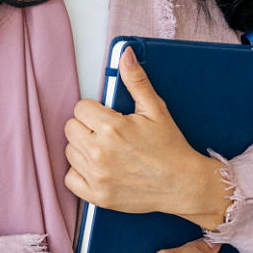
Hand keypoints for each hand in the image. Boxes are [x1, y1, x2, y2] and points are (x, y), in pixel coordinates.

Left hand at [65, 46, 231, 228]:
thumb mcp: (156, 109)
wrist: (183, 184)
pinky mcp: (97, 196)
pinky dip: (79, 173)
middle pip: (71, 128)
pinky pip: (69, 179)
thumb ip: (136, 80)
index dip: (94, 109)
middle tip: (107, 132)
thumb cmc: (170, 148)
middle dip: (87, 126)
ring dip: (83, 147)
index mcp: (112, 128)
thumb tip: (125, 55)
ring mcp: (97, 176)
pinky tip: (97, 167)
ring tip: (105, 148)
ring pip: (69, 151)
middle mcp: (100, 152)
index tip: (107, 116)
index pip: (80, 108)